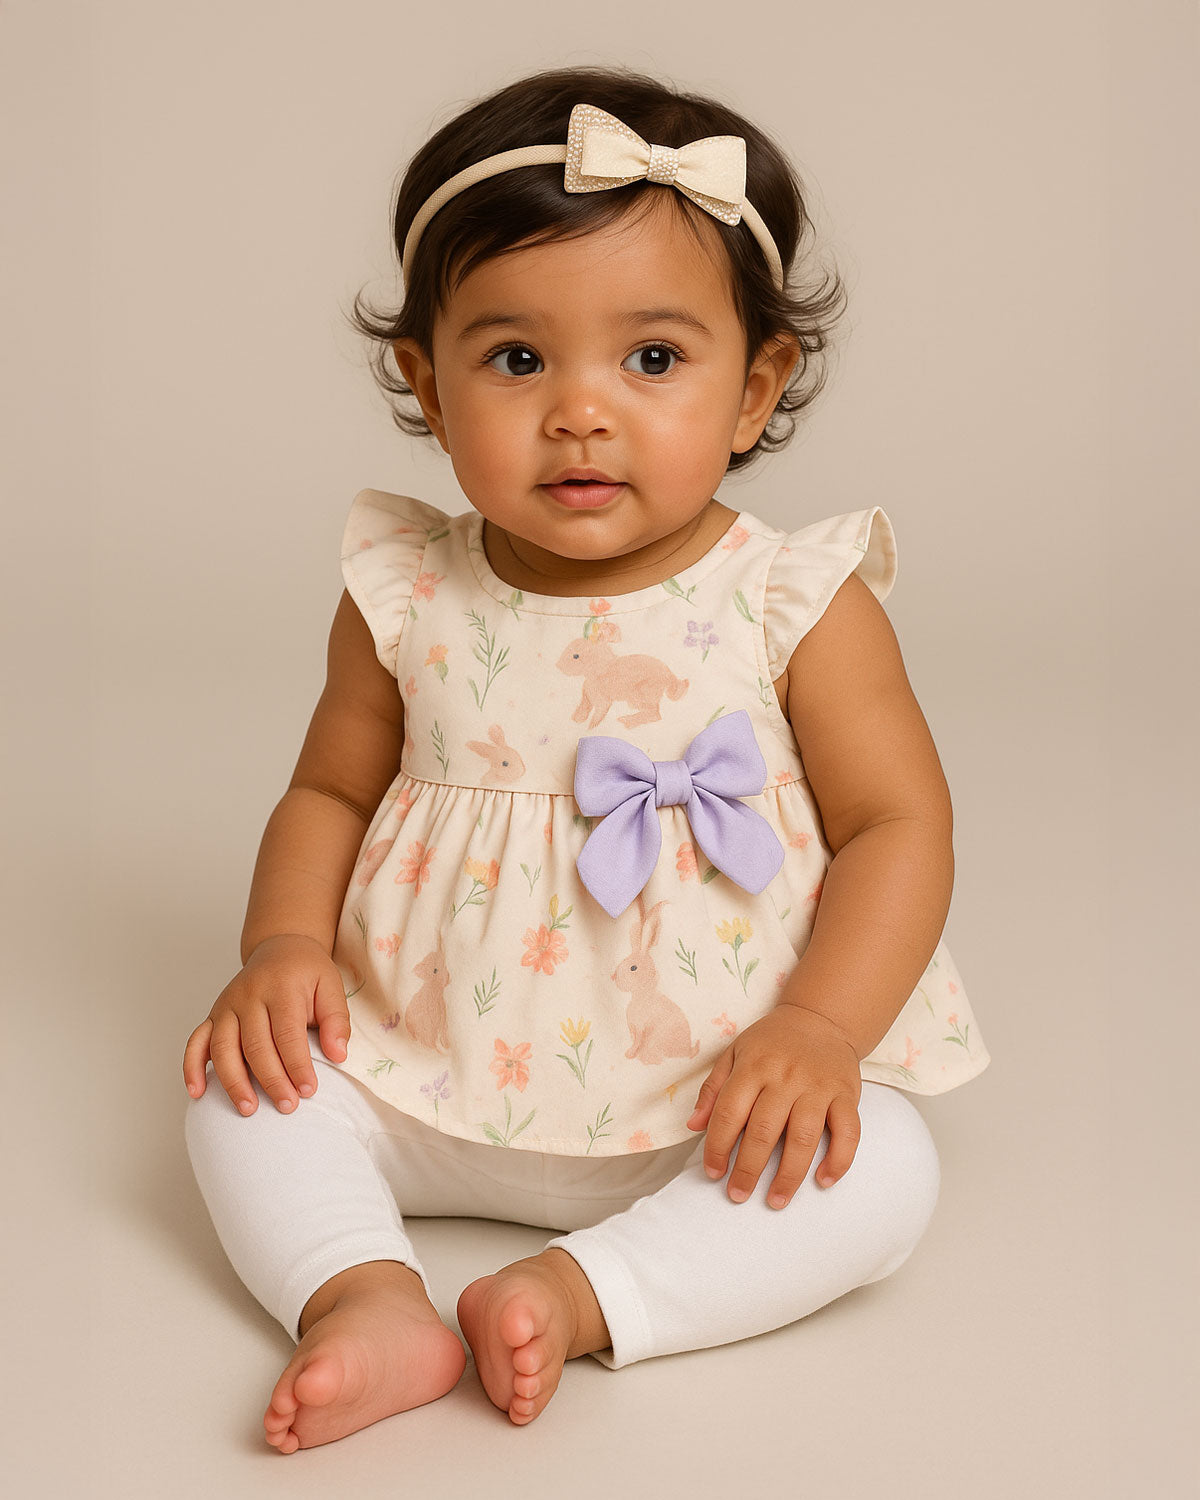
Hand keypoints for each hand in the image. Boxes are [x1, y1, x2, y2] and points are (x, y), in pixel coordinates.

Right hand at [182, 934, 350, 1115]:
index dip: (297, 1065)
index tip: (308, 1090)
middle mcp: (248, 996)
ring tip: (249, 1109)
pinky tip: (197, 1092)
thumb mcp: (331, 985)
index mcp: (280, 988)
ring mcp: (226, 1006)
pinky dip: (192, 1068)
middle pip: (255, 1045)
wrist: (280, 948)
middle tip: (287, 1106)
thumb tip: (338, 1055)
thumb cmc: (307, 972)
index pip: (287, 1033)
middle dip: (271, 1080)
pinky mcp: (213, 1015)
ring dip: (233, 1081)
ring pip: (223, 1047)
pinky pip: (195, 1042)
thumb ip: (337, 1020)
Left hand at [686, 1005, 862, 1206]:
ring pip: (803, 1138)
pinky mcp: (846, 1094)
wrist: (821, 1018)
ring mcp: (818, 1086)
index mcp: (753, 1066)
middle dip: (748, 1169)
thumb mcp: (734, 1053)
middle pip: (764, 1131)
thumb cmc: (772, 1042)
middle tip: (738, 1195)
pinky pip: (848, 1132)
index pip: (730, 1114)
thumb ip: (713, 1089)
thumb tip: (693, 1126)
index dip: (718, 1147)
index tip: (713, 1173)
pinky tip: (824, 1180)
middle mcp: (785, 1077)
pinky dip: (838, 1159)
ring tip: (775, 1200)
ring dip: (789, 1175)